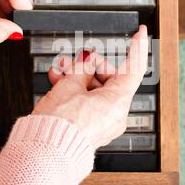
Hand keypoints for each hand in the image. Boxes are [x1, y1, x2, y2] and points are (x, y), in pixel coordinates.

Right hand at [32, 25, 148, 149]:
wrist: (44, 151)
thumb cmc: (59, 125)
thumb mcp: (70, 85)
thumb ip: (82, 68)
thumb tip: (86, 62)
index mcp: (117, 102)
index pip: (134, 68)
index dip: (137, 47)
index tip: (140, 33)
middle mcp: (115, 114)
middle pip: (109, 77)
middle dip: (89, 65)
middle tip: (72, 60)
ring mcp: (104, 122)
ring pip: (95, 89)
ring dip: (77, 77)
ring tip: (59, 72)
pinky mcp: (91, 128)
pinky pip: (88, 103)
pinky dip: (75, 92)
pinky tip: (59, 82)